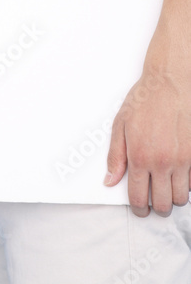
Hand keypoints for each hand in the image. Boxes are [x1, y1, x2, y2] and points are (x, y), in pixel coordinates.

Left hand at [104, 61, 190, 215]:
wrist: (170, 84)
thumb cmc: (145, 100)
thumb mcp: (120, 125)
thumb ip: (115, 156)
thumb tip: (110, 181)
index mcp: (139, 156)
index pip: (139, 198)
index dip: (139, 209)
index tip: (140, 209)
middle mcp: (161, 163)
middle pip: (162, 204)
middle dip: (157, 207)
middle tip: (153, 200)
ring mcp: (182, 160)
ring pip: (180, 198)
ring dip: (173, 197)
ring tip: (165, 186)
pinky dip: (186, 183)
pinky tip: (177, 173)